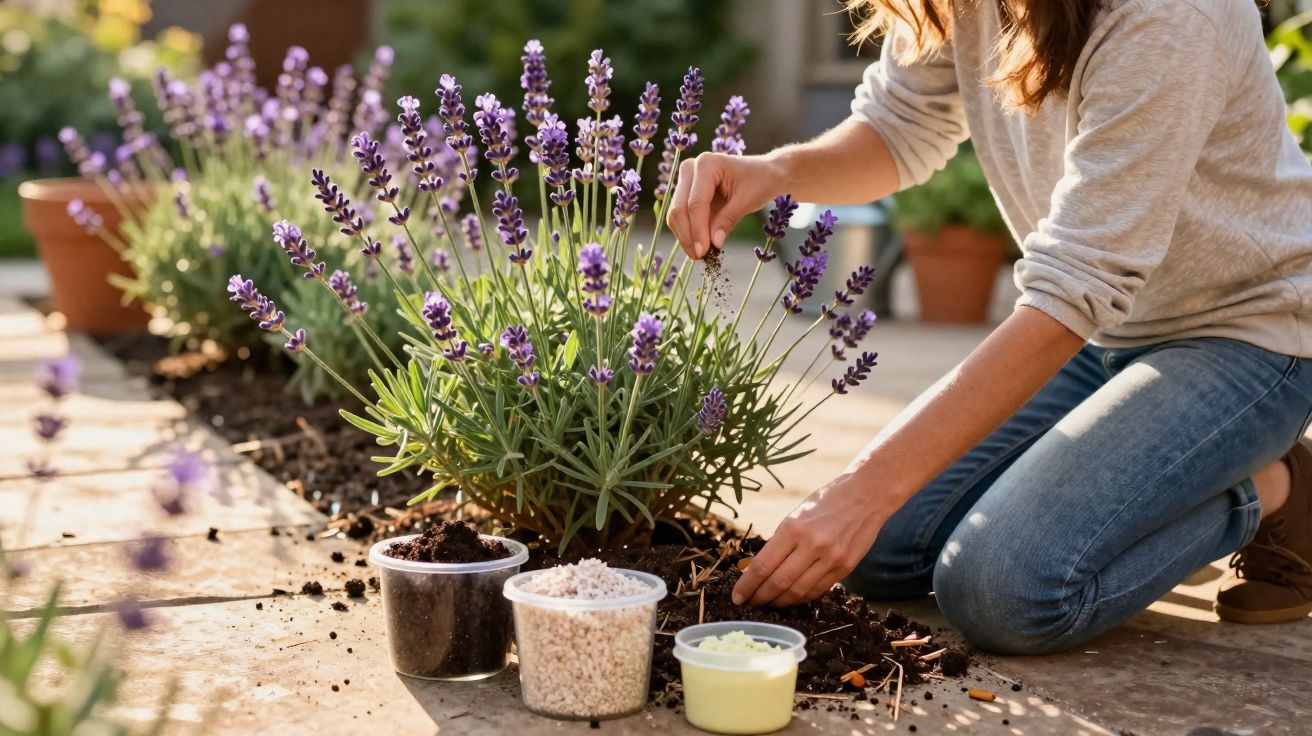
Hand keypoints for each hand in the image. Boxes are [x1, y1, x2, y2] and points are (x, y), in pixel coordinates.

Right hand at [666, 152, 786, 259]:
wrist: (764, 173)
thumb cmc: (760, 181)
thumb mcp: (747, 200)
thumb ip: (728, 220)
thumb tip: (713, 243)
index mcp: (706, 164)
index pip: (695, 203)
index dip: (697, 231)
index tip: (702, 253)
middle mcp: (690, 169)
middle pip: (679, 209)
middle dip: (688, 236)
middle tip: (699, 257)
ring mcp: (686, 180)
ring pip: (676, 215)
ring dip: (685, 237)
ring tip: (701, 255)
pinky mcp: (687, 193)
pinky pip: (682, 217)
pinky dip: (688, 233)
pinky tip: (700, 246)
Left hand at [732, 472, 886, 606]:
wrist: (866, 496)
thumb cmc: (825, 502)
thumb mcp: (796, 516)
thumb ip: (779, 543)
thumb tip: (757, 571)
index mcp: (793, 528)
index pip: (762, 566)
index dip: (747, 586)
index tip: (736, 597)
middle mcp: (811, 545)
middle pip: (778, 583)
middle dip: (760, 598)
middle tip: (750, 603)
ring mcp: (830, 558)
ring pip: (798, 592)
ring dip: (779, 602)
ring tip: (769, 603)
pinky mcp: (845, 568)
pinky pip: (817, 590)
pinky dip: (801, 598)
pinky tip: (791, 598)